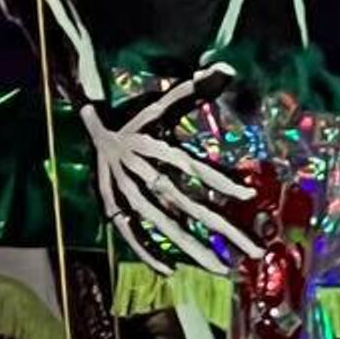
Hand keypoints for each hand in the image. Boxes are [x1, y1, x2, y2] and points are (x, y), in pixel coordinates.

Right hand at [80, 68, 263, 276]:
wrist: (87, 127)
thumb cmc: (132, 117)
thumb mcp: (159, 101)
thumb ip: (192, 87)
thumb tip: (223, 69)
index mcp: (150, 145)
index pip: (190, 165)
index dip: (218, 179)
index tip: (249, 194)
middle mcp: (138, 171)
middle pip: (182, 202)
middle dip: (219, 227)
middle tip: (252, 251)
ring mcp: (123, 193)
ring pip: (161, 224)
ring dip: (190, 247)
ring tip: (221, 267)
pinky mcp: (112, 207)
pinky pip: (129, 234)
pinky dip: (146, 252)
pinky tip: (169, 270)